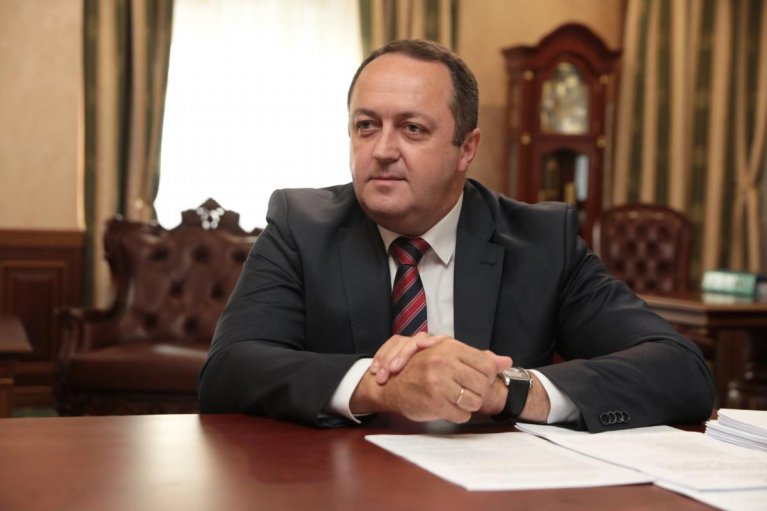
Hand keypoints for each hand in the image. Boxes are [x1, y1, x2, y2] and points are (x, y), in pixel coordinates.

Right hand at [352, 337, 510, 422]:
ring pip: (474, 401)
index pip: (486, 365)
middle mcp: (443, 362)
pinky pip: (462, 414)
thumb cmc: (422, 370)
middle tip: (465, 391)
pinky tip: (449, 408)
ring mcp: (438, 383)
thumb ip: (479, 358)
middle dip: (477, 392)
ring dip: (469, 405)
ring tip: (457, 400)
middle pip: (482, 384)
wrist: (392, 386)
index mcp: (449, 348)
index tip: (476, 379)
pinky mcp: (434, 402)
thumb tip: (507, 361)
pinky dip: (459, 415)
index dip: (486, 376)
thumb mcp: (449, 356)